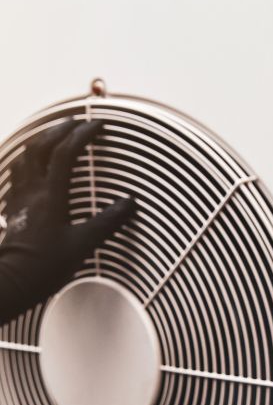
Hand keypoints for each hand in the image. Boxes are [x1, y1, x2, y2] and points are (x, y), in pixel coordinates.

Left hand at [0, 119, 134, 322]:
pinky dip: (28, 161)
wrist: (13, 281)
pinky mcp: (13, 208)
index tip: (97, 126)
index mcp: (50, 195)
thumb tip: (128, 204)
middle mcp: (32, 191)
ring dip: (40, 141)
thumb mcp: (83, 244)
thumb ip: (108, 221)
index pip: (65, 153)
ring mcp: (19, 198)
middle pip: (40, 146)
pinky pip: (16, 174)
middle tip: (76, 123)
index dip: (82, 135)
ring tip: (55, 136)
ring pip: (24, 157)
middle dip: (59, 129)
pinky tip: (34, 166)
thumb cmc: (43, 267)